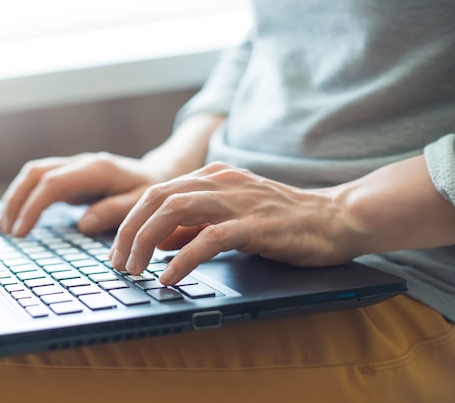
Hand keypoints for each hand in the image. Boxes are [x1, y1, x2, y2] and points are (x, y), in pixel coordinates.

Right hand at [0, 152, 170, 236]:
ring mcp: (74, 167)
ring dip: (15, 197)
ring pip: (33, 173)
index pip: (53, 183)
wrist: (159, 174)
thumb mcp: (141, 203)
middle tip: (7, 231)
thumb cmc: (151, 191)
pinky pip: (40, 180)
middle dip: (16, 201)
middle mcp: (81, 162)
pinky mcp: (71, 175)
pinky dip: (24, 196)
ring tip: (5, 227)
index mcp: (97, 169)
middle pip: (35, 173)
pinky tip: (17, 216)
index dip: (32, 207)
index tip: (21, 231)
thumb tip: (83, 224)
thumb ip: (114, 211)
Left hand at [109, 162, 359, 284]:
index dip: (130, 221)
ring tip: (135, 271)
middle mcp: (220, 181)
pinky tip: (170, 277)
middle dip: (130, 231)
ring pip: (176, 210)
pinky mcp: (256, 223)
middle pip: (157, 198)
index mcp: (212, 177)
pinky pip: (209, 238)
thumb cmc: (283, 221)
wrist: (336, 218)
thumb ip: (194, 226)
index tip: (118, 251)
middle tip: (119, 264)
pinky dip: (183, 258)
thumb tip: (159, 243)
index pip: (156, 192)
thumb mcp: (230, 218)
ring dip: (147, 242)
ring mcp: (238, 200)